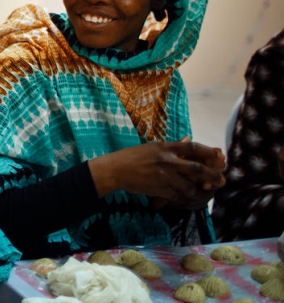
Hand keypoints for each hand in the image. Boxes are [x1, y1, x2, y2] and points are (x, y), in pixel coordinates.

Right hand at [89, 140, 225, 208]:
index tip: (219, 157)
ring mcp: (163, 176)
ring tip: (194, 191)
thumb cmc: (132, 157)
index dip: (209, 152)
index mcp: (166, 147)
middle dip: (213, 176)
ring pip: (189, 186)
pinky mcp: (159, 189)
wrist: (115, 170)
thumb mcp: (153, 147)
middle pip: (197, 168)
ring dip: (194, 190)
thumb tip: (188, 140)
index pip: (193, 147)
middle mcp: (167, 160)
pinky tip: (178, 196)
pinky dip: (180, 197)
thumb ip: (172, 146)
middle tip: (221, 181)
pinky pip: (176, 195)